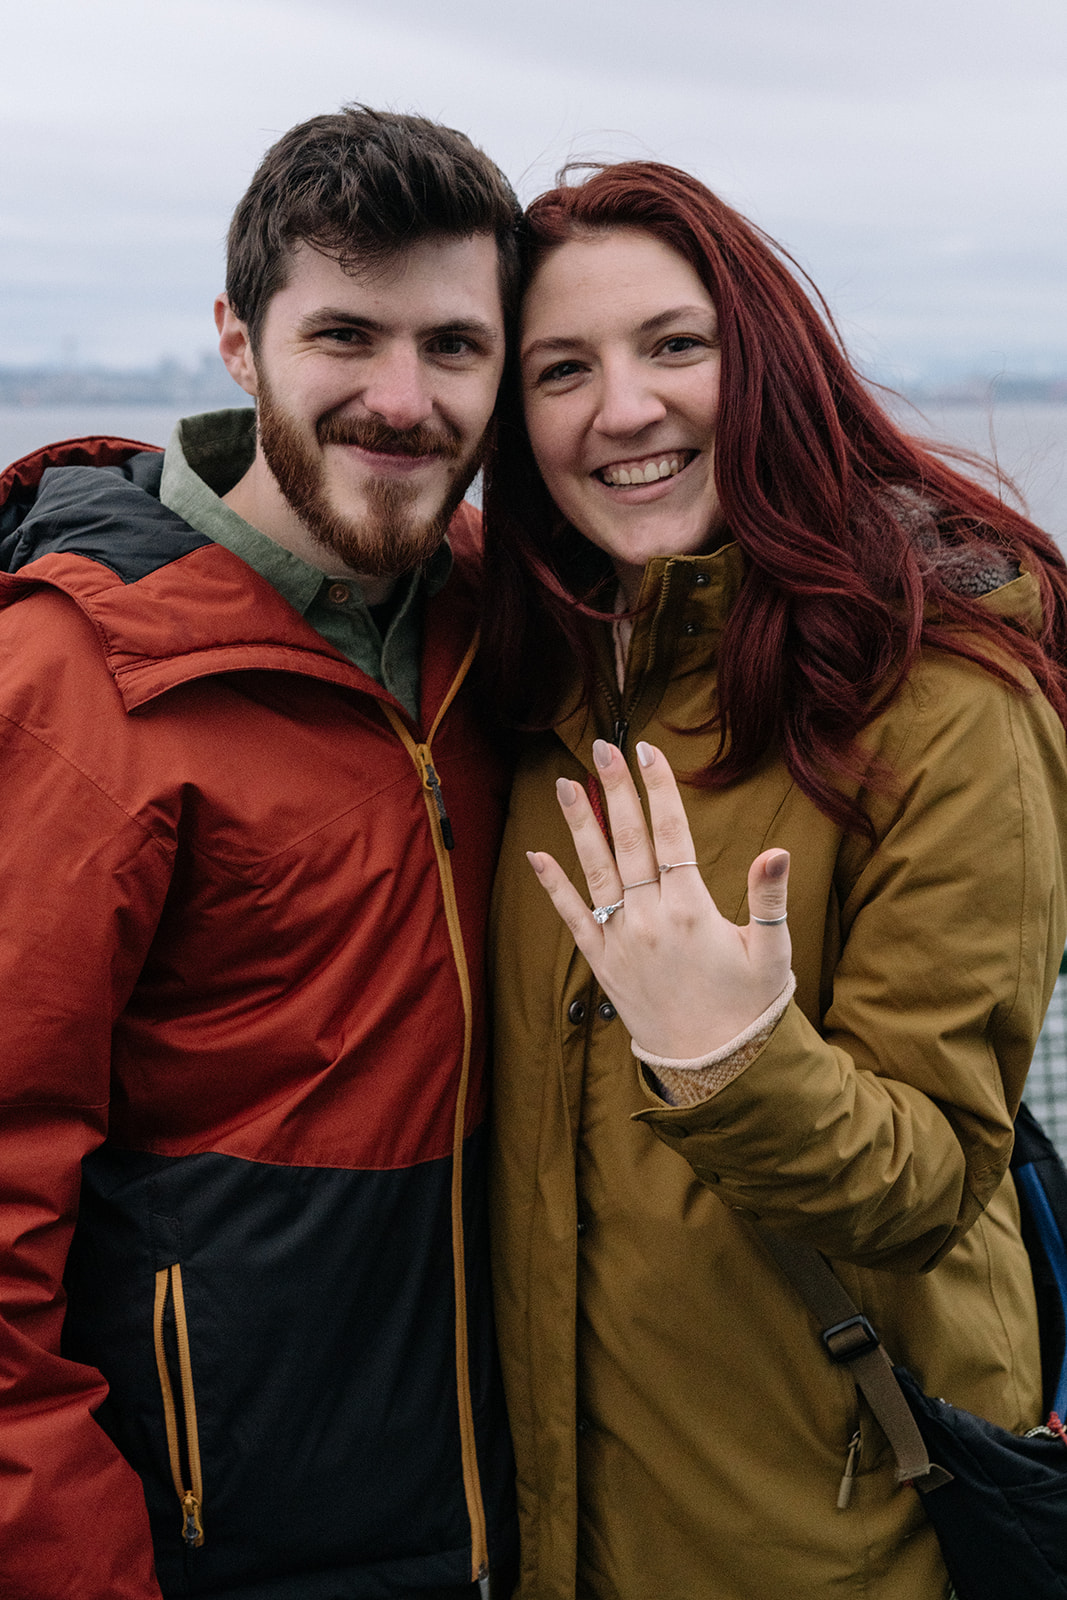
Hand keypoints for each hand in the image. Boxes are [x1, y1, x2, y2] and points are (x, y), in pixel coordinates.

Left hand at [527, 738, 790, 1057]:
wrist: (713, 1068)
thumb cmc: (749, 1007)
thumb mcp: (772, 953)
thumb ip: (769, 898)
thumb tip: (776, 850)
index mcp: (693, 910)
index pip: (672, 835)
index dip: (659, 790)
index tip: (648, 751)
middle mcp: (650, 920)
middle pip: (630, 841)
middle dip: (615, 791)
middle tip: (601, 748)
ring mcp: (622, 941)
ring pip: (595, 870)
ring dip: (580, 825)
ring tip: (564, 784)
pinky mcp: (603, 963)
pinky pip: (574, 917)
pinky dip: (554, 886)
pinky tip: (536, 855)